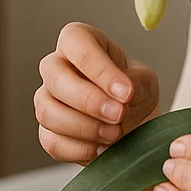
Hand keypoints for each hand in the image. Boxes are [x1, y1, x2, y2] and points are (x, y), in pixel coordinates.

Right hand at [34, 22, 158, 164]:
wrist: (135, 124)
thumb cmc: (135, 91)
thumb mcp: (144, 79)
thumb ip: (134, 82)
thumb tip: (122, 92)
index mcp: (79, 42)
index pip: (76, 43)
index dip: (98, 68)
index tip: (125, 92)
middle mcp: (56, 66)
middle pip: (55, 78)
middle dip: (89, 100)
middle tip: (119, 114)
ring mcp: (47, 99)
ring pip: (48, 111)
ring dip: (84, 127)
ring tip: (115, 134)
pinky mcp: (47, 131)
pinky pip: (51, 142)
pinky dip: (79, 149)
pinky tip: (103, 148)